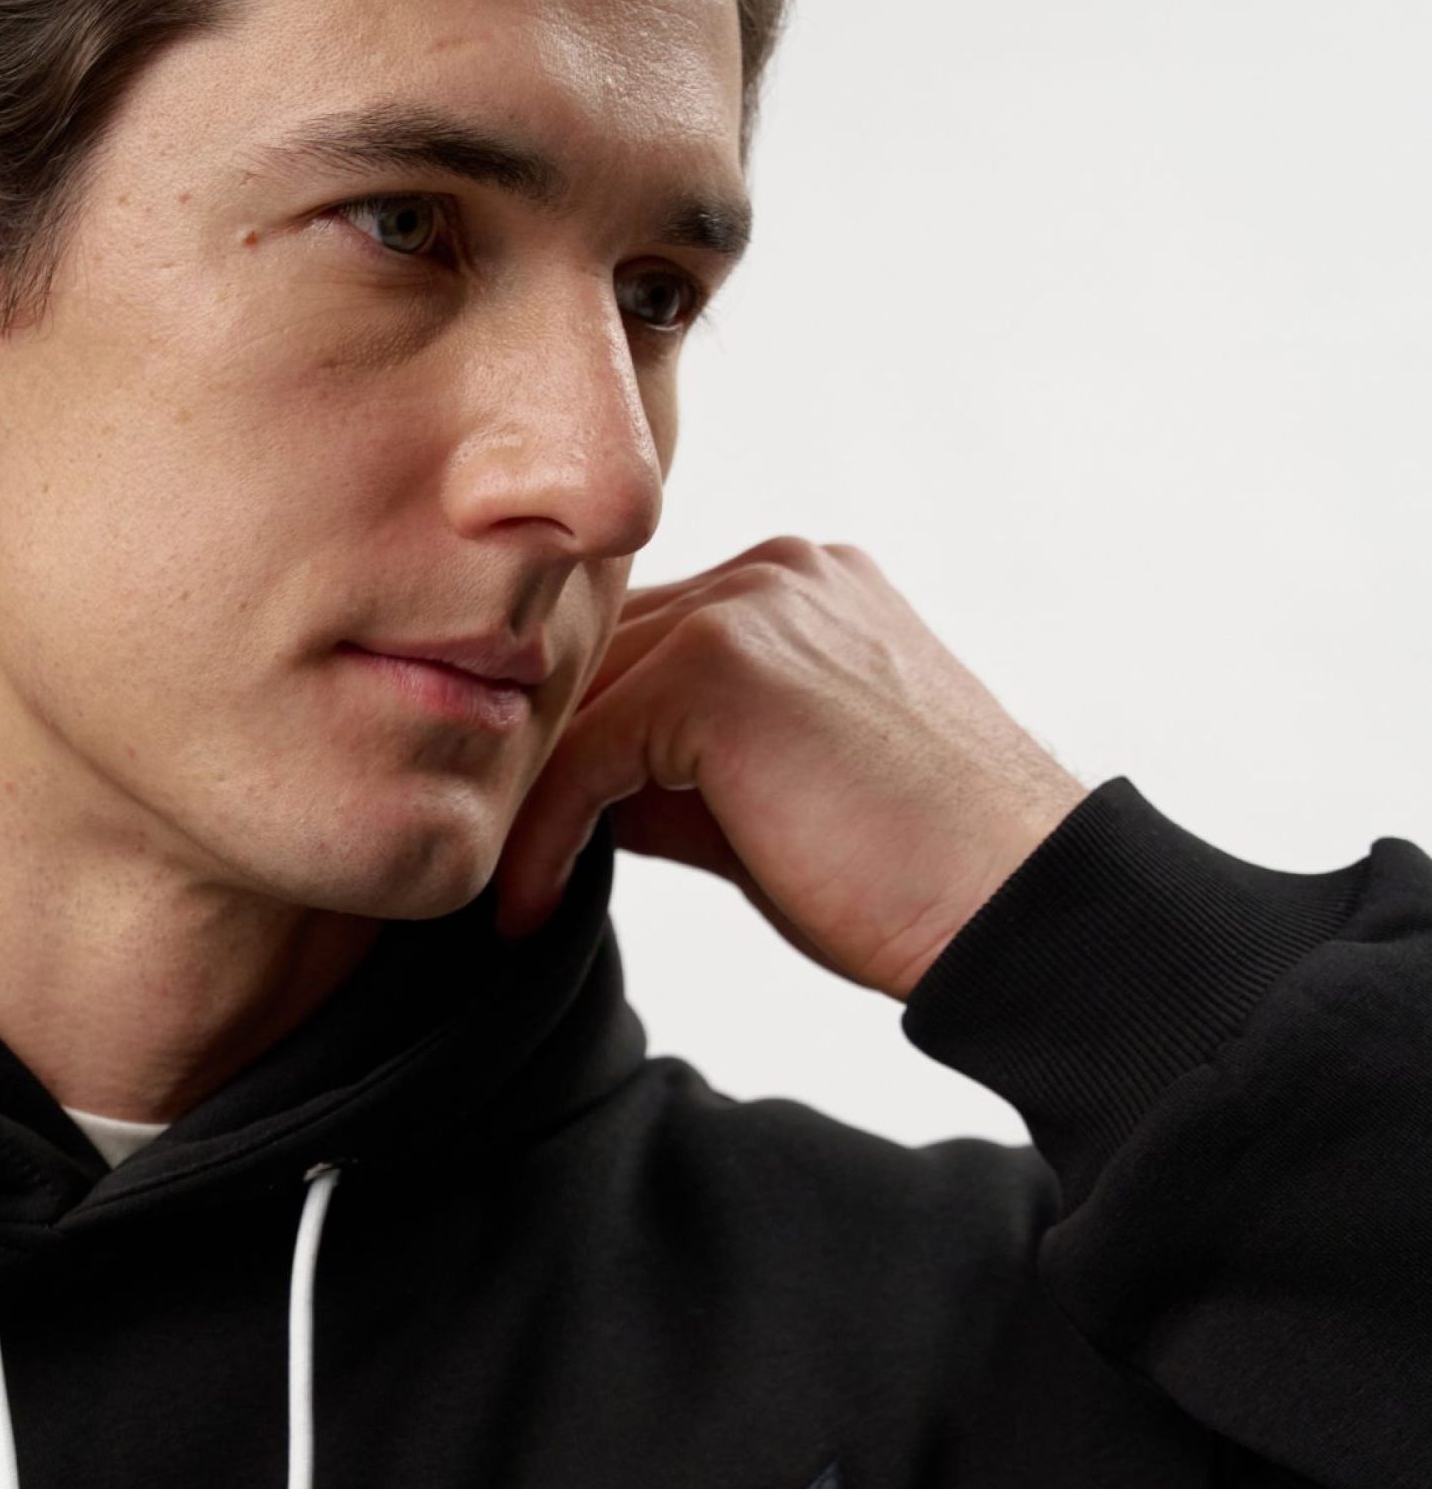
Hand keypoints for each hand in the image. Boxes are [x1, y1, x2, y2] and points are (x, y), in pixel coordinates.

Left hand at [495, 536, 1088, 998]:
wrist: (1014, 910)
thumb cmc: (909, 878)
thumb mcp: (769, 800)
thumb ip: (673, 769)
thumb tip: (561, 795)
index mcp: (800, 590)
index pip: (640, 646)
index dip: (572, 740)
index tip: (520, 834)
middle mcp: (776, 574)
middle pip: (598, 660)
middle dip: (532, 761)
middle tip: (473, 857)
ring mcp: (752, 608)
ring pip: (580, 704)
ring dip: (525, 804)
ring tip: (492, 894)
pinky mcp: (722, 670)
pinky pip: (585, 755)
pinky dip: (545, 839)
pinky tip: (529, 914)